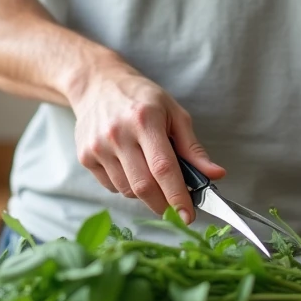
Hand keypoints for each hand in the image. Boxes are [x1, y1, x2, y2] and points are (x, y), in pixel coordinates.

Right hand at [69, 59, 224, 221]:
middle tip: (176, 209)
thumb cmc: (140, 98)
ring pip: (127, 190)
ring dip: (145, 194)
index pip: (164, 168)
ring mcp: (98, 146)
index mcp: (145, 120)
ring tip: (151, 174)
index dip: (177, 196)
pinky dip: (127, 186)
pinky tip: (130, 166)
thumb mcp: (174, 113)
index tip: (188, 216)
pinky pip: (111, 186)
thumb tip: (215, 174)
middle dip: (163, 205)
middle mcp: (119, 134)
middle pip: (144, 186)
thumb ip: (193, 148)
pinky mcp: (85, 156)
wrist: (97, 84)